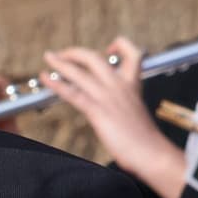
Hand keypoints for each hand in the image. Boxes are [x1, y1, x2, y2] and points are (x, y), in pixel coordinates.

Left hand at [42, 37, 184, 197]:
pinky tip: (45, 78)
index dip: (120, 44)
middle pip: (94, 57)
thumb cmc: (146, 139)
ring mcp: (108, 96)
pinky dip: (56, 83)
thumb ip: (125, 104)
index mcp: (132, 84)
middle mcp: (119, 85)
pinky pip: (73, 92)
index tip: (108, 49)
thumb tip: (115, 107)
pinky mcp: (98, 110)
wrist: (151, 152)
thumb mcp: (137, 112)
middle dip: (75, 52)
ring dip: (60, 62)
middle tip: (63, 54)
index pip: (131, 52)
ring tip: (48, 57)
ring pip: (79, 72)